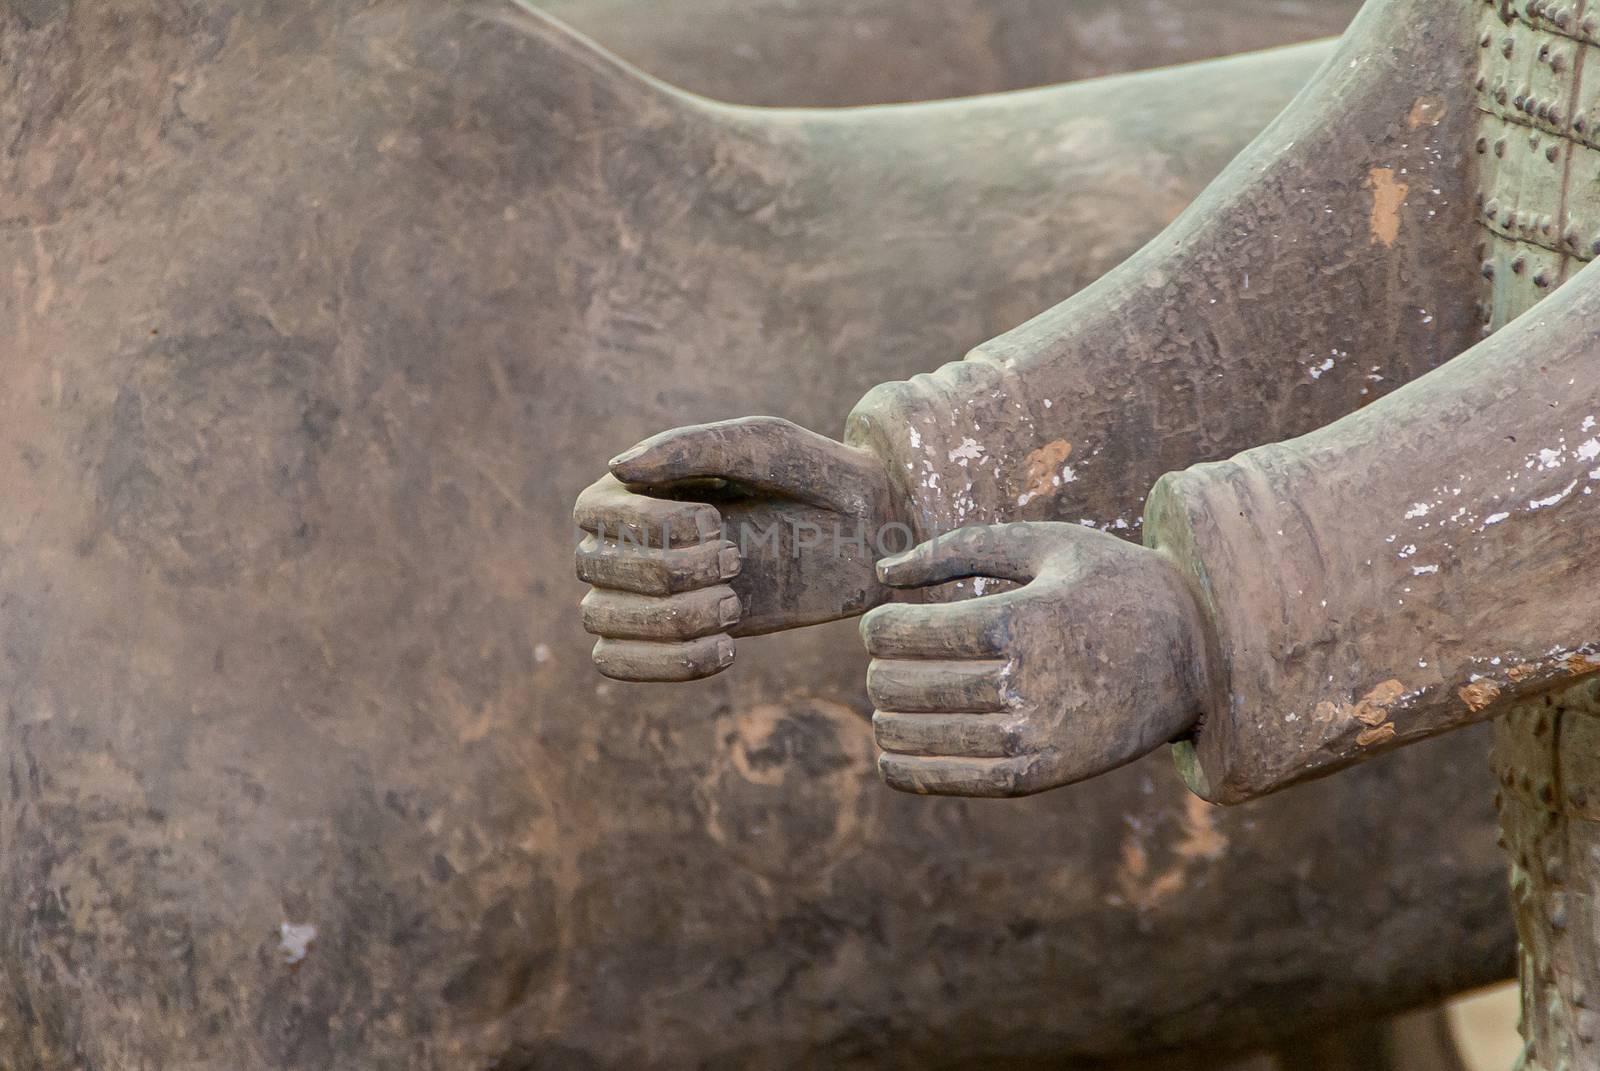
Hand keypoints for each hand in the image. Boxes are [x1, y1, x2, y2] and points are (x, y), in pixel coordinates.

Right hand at [575, 417, 900, 681]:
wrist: (863, 538)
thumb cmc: (812, 476)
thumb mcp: (762, 445)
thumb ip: (692, 448)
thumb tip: (618, 466)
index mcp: (638, 483)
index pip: (595, 513)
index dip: (647, 529)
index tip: (717, 523)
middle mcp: (626, 536)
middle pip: (593, 568)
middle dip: (666, 573)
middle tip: (736, 562)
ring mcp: (642, 589)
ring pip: (599, 619)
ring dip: (668, 620)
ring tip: (731, 607)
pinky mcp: (667, 634)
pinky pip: (618, 662)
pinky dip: (665, 662)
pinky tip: (726, 647)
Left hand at [859, 522, 1211, 796]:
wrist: (1198, 654)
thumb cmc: (1112, 584)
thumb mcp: (1044, 543)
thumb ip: (957, 548)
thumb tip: (882, 571)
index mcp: (1015, 623)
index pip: (897, 634)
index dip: (879, 624)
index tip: (891, 617)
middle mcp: (1018, 686)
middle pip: (895, 683)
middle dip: (882, 664)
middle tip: (899, 653)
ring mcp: (1026, 739)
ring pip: (905, 734)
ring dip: (889, 710)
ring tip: (903, 690)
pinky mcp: (1034, 778)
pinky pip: (938, 780)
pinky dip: (902, 765)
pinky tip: (896, 744)